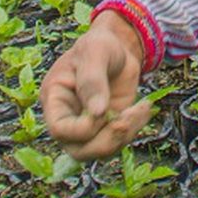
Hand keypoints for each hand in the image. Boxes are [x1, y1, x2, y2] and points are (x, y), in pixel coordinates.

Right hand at [40, 11, 153, 159]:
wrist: (118, 48)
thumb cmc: (100, 45)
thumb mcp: (94, 53)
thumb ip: (92, 80)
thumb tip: (97, 112)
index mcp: (55, 99)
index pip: (59, 130)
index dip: (82, 129)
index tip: (103, 109)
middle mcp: (68, 118)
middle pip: (79, 150)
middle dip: (107, 141)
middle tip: (128, 118)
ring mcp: (88, 126)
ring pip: (100, 151)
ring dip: (124, 136)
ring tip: (139, 109)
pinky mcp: (107, 127)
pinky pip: (118, 142)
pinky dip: (134, 129)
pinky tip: (142, 108)